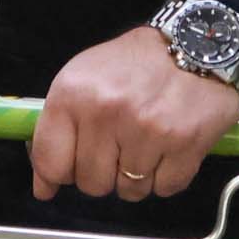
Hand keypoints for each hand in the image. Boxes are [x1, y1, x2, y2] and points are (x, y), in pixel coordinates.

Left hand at [31, 24, 238, 202]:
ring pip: (129, 191)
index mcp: (72, 94)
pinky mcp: (184, 144)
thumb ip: (57, 128)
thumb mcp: (83, 79)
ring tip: (145, 144)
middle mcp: (105, 113)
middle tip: (116, 147)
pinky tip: (168, 149)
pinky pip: (164, 189)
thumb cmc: (134, 64)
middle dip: (102, 173)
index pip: (50, 161)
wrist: (195, 46)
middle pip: (91, 183)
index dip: (55, 176)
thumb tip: (44, 186)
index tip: (64, 175)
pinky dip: (166, 177)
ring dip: (136, 177)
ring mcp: (146, 130)